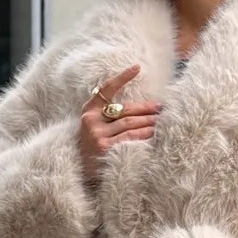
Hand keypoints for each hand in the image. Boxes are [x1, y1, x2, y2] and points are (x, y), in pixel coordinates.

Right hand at [79, 64, 160, 184]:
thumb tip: (139, 108)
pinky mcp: (105, 148)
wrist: (77, 169)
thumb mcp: (93, 127)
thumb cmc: (91, 146)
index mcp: (89, 111)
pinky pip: (129, 138)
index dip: (122, 77)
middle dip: (145, 108)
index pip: (106, 89)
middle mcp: (91, 121)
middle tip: (160, 107)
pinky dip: (143, 135)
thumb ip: (107, 115)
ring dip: (148, 121)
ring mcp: (97, 135)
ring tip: (160, 121)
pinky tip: (153, 133)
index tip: (137, 67)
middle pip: (125, 109)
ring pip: (129, 123)